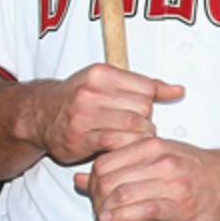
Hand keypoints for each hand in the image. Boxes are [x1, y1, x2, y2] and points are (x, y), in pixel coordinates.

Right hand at [25, 63, 183, 164]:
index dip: (150, 101)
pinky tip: (121, 146)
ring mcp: (84, 115)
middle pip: (143, 108)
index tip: (141, 108)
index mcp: (101, 74)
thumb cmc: (80, 97)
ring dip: (139, 135)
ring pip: (134, 126)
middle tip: (137, 125)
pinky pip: (116, 143)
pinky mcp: (80, 138)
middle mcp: (91, 92)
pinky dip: (125, 146)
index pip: (147, 88)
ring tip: (131, 136)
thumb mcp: (110, 82)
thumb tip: (178, 91)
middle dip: (146, 119)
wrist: (41, 115)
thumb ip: (146, 86)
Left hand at [74, 137, 219, 220]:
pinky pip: (139, 210)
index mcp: (152, 146)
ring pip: (120, 195)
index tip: (94, 194)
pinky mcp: (176, 204)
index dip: (92, 182)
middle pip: (108, 180)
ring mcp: (169, 182)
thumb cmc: (196, 169)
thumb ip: (123, 164)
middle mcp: (159, 161)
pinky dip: (120, 218)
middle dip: (95, 200)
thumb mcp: (158, 157)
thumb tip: (84, 177)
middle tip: (97, 211)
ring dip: (104, 212)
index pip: (105, 162)